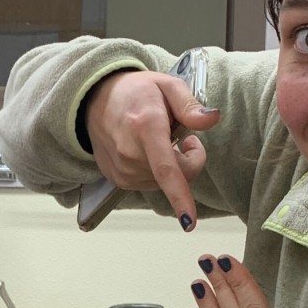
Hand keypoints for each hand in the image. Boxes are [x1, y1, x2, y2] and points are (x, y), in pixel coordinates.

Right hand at [85, 70, 219, 230]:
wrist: (94, 101)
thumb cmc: (134, 92)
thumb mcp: (167, 85)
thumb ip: (190, 106)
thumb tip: (212, 119)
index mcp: (145, 127)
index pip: (166, 169)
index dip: (180, 196)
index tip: (189, 221)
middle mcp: (130, 153)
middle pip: (176, 176)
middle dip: (189, 161)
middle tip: (185, 138)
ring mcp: (122, 170)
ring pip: (165, 183)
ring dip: (172, 167)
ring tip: (159, 141)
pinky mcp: (119, 180)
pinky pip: (151, 184)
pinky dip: (157, 172)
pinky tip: (146, 152)